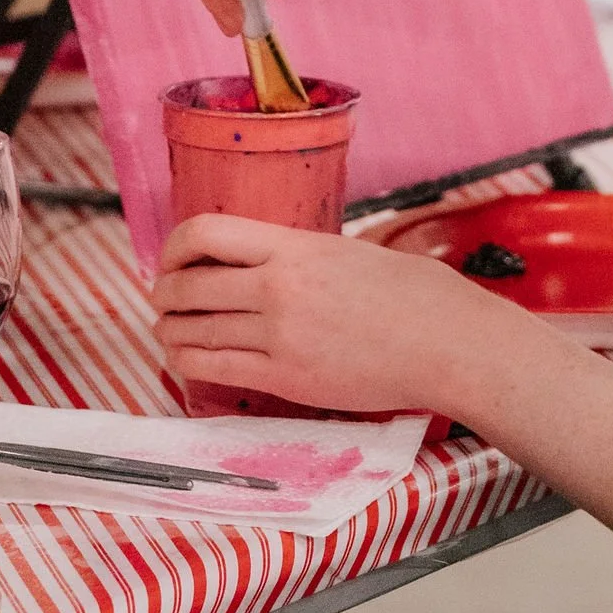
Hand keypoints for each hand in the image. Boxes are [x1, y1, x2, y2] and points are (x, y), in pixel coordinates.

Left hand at [152, 215, 506, 416]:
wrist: (447, 343)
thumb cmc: (414, 294)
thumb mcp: (352, 252)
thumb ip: (302, 255)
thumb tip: (266, 258)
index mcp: (295, 247)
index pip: (205, 233)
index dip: (174, 246)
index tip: (173, 259)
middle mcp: (278, 288)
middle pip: (188, 285)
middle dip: (166, 293)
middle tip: (165, 298)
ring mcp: (280, 336)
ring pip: (193, 331)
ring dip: (170, 330)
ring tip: (170, 330)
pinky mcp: (286, 379)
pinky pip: (214, 368)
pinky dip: (189, 362)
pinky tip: (189, 358)